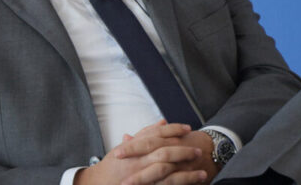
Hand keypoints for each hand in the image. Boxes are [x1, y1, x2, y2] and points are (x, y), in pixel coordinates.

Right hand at [75, 120, 208, 184]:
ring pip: (167, 172)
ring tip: (203, 173)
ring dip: (187, 174)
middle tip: (198, 151)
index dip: (174, 130)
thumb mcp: (126, 147)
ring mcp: (141, 176)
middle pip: (165, 152)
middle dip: (184, 151)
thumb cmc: (111, 166)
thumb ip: (144, 134)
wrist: (97, 184)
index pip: (157, 135)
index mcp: (134, 148)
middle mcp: (138, 161)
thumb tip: (162, 122)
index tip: (188, 129)